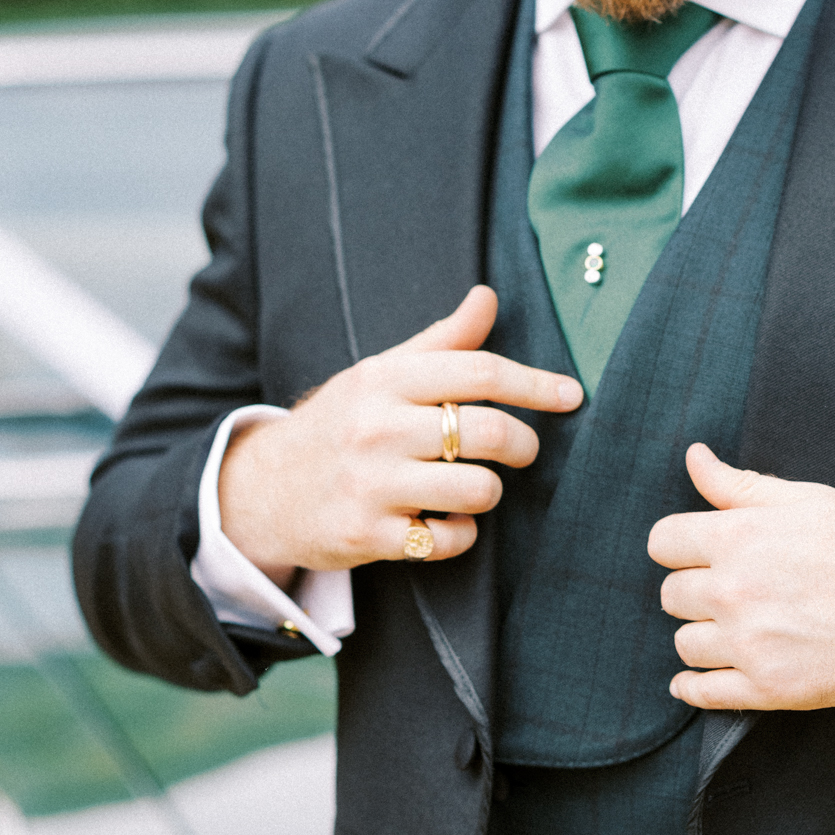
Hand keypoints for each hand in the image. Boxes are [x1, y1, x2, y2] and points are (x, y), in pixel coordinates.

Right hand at [218, 285, 581, 577]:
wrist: (264, 489)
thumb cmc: (339, 425)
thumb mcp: (379, 374)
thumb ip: (441, 341)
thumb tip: (487, 295)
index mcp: (385, 380)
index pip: (480, 371)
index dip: (536, 384)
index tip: (571, 395)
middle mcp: (377, 428)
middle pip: (488, 432)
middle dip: (524, 445)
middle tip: (523, 450)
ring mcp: (371, 484)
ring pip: (478, 489)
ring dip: (490, 491)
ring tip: (473, 486)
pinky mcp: (367, 536)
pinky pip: (450, 539)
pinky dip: (461, 533)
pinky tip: (444, 521)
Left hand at [649, 444, 834, 712]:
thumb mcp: (803, 500)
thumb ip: (737, 485)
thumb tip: (693, 458)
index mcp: (739, 537)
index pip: (663, 542)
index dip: (680, 546)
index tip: (697, 554)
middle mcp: (735, 590)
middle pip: (672, 594)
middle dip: (696, 590)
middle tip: (732, 591)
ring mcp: (750, 643)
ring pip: (685, 643)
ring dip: (703, 635)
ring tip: (736, 629)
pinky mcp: (770, 688)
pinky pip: (702, 693)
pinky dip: (693, 687)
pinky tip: (697, 679)